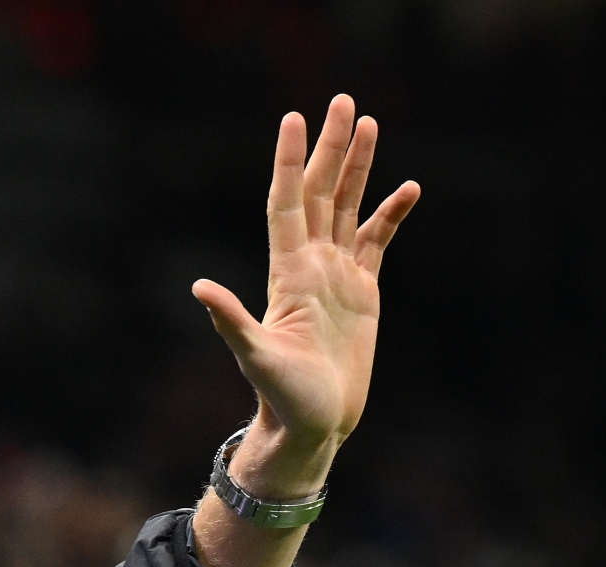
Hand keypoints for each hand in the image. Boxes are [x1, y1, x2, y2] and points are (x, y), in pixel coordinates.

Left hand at [195, 94, 419, 495]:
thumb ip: (231, 321)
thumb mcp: (256, 358)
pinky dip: (390, 215)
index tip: (295, 118)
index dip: (291, 162)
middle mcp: (310, 267)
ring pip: (348, 209)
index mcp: (287, 274)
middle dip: (331, 148)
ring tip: (369, 123)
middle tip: (343, 101)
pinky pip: (377, 243)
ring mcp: (336, 278)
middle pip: (321, 193)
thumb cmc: (282, 398)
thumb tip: (198, 288)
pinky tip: (407, 189)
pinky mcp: (361, 294)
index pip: (288, 203)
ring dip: (357, 168)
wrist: (311, 426)